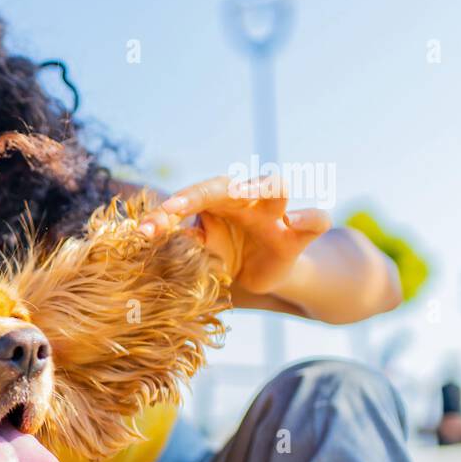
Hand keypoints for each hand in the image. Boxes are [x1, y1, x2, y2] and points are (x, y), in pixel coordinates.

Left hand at [137, 174, 330, 294]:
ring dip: (259, 187)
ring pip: (276, 186)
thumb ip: (185, 242)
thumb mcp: (200, 253)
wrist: (258, 277)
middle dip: (198, 194)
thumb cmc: (223, 255)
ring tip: (238, 193)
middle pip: (227, 184)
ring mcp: (275, 215)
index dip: (170, 209)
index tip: (145, 228)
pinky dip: (309, 217)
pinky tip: (296, 221)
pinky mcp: (297, 236)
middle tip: (174, 207)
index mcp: (217, 200)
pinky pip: (315, 220)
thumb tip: (161, 236)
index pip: (192, 197)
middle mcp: (246, 200)